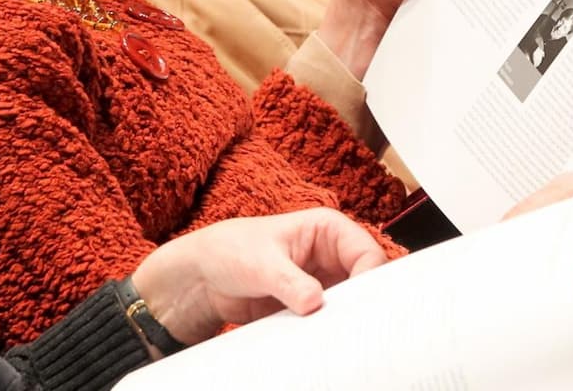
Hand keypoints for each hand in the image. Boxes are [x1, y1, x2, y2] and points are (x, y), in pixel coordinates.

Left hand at [130, 207, 387, 345]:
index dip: (372, 277)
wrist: (201, 280)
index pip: (367, 252)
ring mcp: (324, 283)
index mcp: (328, 229)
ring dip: (347, 319)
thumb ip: (290, 282)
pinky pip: (332, 320)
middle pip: (366, 280)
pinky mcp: (312, 307)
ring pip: (352, 303)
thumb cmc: (229, 252)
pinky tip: (325, 343)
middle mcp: (332, 255)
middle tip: (357, 326)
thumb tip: (316, 303)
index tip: (362, 304)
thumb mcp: (261, 264)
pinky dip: (331, 331)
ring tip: (338, 336)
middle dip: (363, 302)